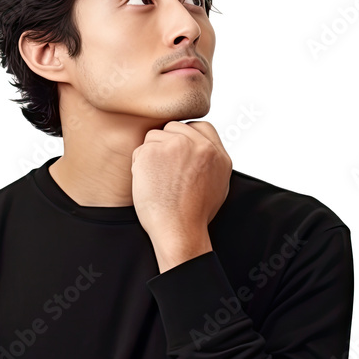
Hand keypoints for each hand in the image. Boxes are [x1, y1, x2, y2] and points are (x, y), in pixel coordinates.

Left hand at [131, 121, 231, 265]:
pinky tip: (148, 182)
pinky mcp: (154, 151)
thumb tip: (201, 145)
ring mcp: (176, 146)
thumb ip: (211, 160)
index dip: (186, 138)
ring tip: (158, 179)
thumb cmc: (195, 215)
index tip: (180, 155)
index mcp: (218, 154)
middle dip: (167, 144)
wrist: (180, 232)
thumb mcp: (218, 184)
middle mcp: (200, 145)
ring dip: (152, 154)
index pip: (199, 127)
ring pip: (155, 136)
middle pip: (174, 127)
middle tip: (165, 170)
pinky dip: (140, 164)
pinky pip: (141, 149)